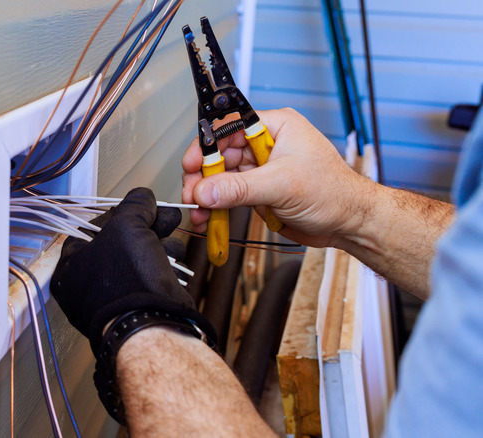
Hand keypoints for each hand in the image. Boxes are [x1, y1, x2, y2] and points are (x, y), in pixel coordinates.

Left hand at [50, 187, 214, 350]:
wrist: (153, 324)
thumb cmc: (127, 279)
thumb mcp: (127, 226)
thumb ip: (134, 205)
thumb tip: (143, 198)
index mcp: (69, 268)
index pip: (92, 229)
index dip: (120, 213)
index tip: (140, 206)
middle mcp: (87, 286)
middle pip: (120, 243)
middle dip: (148, 226)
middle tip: (165, 216)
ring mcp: (113, 299)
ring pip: (139, 259)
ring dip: (160, 243)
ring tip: (172, 237)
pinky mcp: (138, 308)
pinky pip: (151, 278)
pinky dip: (165, 266)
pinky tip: (175, 258)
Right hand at [181, 108, 375, 247]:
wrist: (350, 224)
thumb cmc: (335, 193)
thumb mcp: (283, 185)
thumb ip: (240, 188)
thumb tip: (207, 190)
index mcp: (276, 127)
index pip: (229, 127)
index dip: (206, 145)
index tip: (192, 164)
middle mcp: (265, 144)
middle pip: (219, 154)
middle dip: (202, 176)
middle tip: (192, 193)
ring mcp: (261, 169)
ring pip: (221, 177)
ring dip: (206, 195)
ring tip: (199, 211)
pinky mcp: (259, 191)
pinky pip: (229, 196)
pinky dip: (216, 207)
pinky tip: (209, 217)